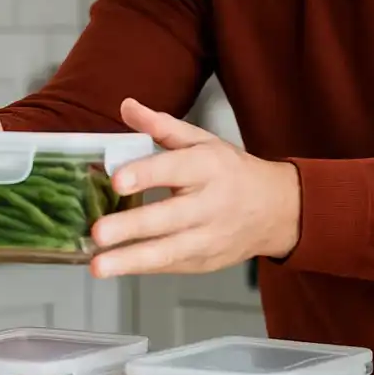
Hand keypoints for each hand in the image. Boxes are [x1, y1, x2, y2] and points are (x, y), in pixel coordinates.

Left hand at [90, 98, 299, 278]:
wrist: (276, 210)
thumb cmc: (231, 172)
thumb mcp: (203, 142)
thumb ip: (162, 127)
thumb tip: (126, 106)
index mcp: (208, 167)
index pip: (175, 169)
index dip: (145, 174)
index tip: (117, 180)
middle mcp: (210, 204)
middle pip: (169, 216)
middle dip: (132, 226)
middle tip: (98, 231)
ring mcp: (209, 238)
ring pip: (169, 251)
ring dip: (130, 260)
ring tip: (98, 265)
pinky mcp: (205, 262)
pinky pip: (170, 266)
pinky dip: (141, 268)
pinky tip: (114, 268)